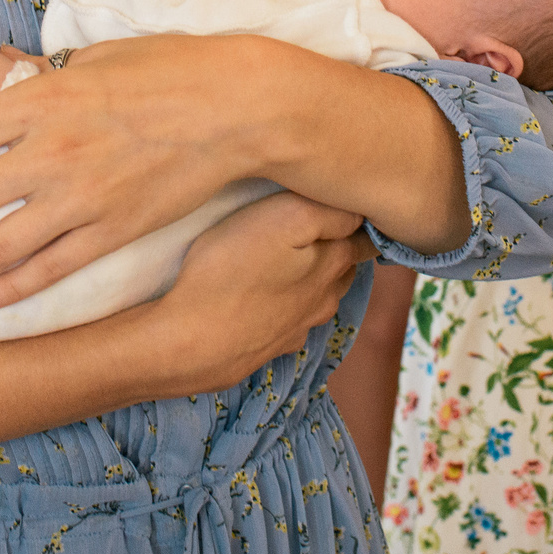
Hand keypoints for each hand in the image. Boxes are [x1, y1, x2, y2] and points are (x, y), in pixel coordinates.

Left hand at [0, 33, 272, 311]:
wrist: (241, 106)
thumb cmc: (172, 67)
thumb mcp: (99, 54)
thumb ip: (47, 74)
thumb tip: (7, 80)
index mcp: (41, 99)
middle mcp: (50, 152)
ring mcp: (82, 198)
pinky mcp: (115, 232)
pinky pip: (51, 268)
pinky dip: (12, 289)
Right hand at [133, 192, 369, 397]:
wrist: (186, 342)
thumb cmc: (230, 270)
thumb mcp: (285, 219)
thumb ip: (331, 213)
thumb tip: (361, 212)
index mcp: (332, 266)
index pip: (367, 240)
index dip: (362, 221)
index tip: (352, 205)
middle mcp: (322, 301)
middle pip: (344, 269)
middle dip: (339, 247)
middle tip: (318, 225)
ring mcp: (294, 330)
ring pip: (317, 298)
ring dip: (311, 279)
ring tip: (289, 258)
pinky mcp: (265, 348)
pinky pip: (287, 322)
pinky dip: (283, 308)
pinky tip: (262, 298)